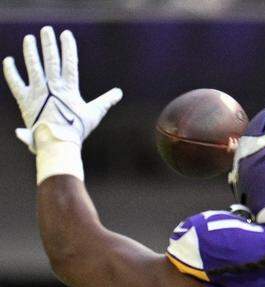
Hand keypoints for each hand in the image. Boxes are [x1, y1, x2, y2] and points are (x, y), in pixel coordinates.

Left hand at [3, 27, 120, 152]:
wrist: (57, 143)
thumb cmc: (77, 130)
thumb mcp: (94, 114)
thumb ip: (105, 101)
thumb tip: (118, 93)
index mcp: (69, 88)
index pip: (69, 62)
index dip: (68, 47)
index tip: (66, 34)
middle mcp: (52, 87)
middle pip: (50, 60)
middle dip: (48, 43)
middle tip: (47, 30)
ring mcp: (37, 92)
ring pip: (32, 67)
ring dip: (30, 51)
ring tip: (29, 38)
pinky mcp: (24, 100)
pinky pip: (15, 82)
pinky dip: (10, 71)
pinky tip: (8, 60)